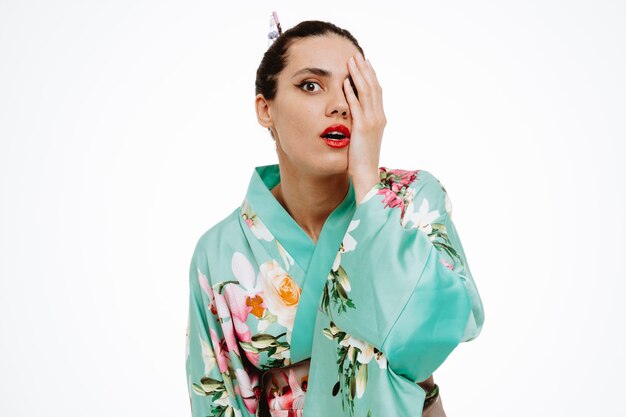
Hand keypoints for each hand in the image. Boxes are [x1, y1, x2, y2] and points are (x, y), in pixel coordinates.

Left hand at [343, 53, 385, 202]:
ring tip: (351, 62)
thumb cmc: (362, 160)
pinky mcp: (362, 128)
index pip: (376, 92)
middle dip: (365, 70)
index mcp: (380, 119)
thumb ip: (360, 124)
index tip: (364, 63)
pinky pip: (356, 106)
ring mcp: (372, 122)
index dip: (370, 76)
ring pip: (366, 93)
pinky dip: (350, 93)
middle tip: (356, 56)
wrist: (367, 174)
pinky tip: (344, 83)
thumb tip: (352, 114)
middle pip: (373, 87)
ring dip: (358, 76)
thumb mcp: (363, 138)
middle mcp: (378, 117)